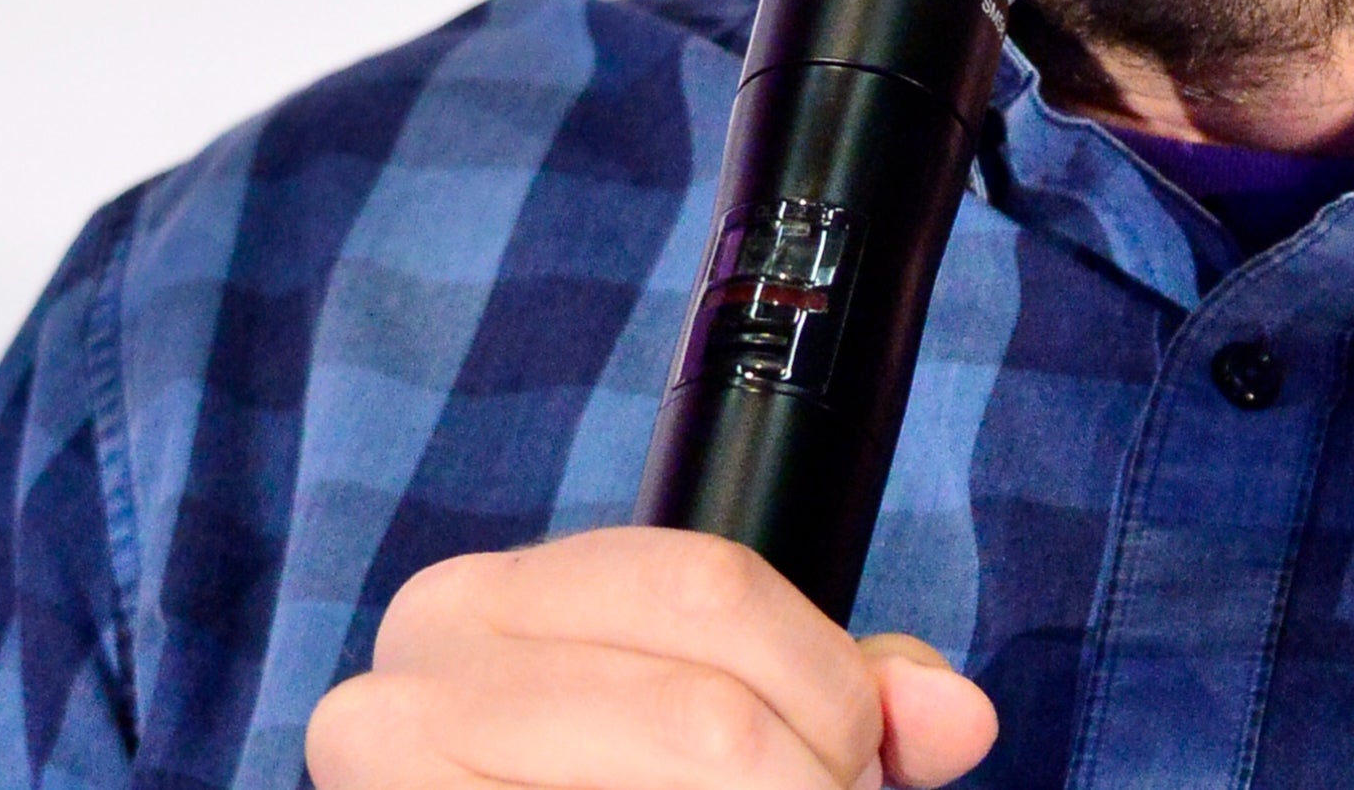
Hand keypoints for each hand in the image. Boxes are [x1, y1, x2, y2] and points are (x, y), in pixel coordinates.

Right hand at [304, 528, 999, 788]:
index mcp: (482, 602)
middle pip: (703, 713)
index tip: (859, 754)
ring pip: (662, 789)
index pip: (710, 584)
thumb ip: (839, 699)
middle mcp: (414, 680)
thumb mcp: (707, 710)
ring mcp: (393, 781)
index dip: (826, 684)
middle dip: (809, 780)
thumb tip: (960, 719)